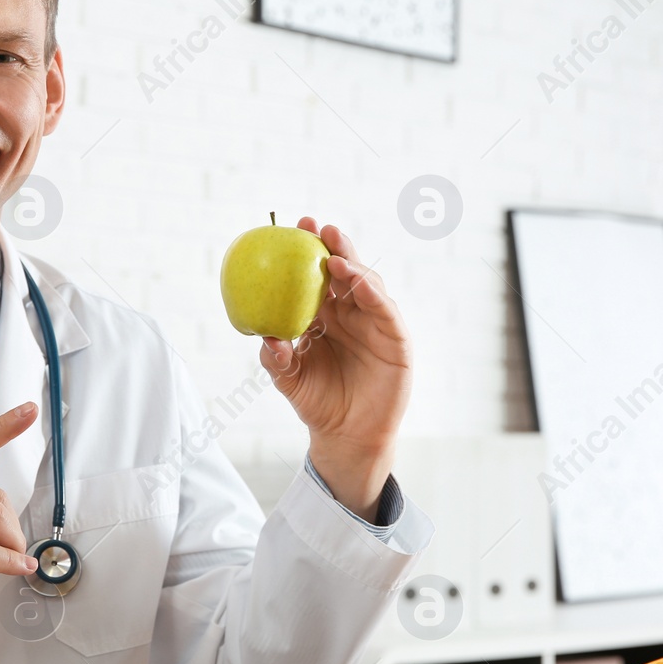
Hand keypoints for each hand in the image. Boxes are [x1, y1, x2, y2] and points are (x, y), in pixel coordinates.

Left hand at [258, 218, 411, 519]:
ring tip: (333, 257)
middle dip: (334, 245)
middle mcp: (352, 314)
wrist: (346, 436)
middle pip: (346, 271)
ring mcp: (376, 324)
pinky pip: (386, 311)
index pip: (318, 276)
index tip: (292, 227)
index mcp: (325, 316)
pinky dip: (373, 294)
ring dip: (353, 267)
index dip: (309, 250)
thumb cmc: (317, 403)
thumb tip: (266, 337)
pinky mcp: (396, 339)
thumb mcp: (289, 379)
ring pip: (368, 285)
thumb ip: (276, 358)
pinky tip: (358, 284)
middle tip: (316, 228)